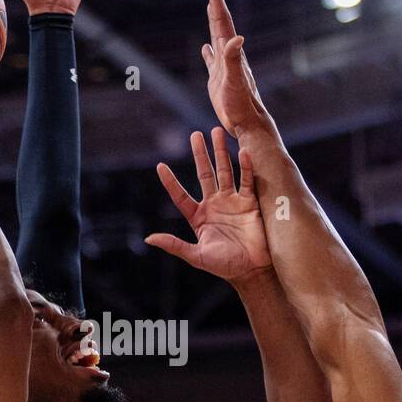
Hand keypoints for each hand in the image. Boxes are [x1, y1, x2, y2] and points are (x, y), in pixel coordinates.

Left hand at [147, 128, 270, 282]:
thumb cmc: (224, 266)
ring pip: (225, 171)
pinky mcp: (250, 203)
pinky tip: (242, 151)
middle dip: (200, 154)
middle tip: (195, 135)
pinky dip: (245, 167)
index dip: (170, 182)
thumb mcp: (196, 256)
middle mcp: (214, 205)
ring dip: (221, 152)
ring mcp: (232, 201)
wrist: (252, 270)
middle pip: (205, 174)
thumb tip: (149, 238)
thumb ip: (174, 245)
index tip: (160, 166)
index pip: (180, 195)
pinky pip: (247, 181)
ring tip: (217, 131)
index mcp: (198, 217)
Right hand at [202, 0, 267, 135]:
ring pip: (217, 39)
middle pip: (220, 25)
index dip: (217, 2)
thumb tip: (237, 38)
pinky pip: (212, 61)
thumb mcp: (235, 81)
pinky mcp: (219, 81)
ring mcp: (223, 68)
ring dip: (214, 23)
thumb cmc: (241, 105)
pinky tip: (205, 48)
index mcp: (231, 53)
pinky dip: (208, 52)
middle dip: (216, 4)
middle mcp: (229, 56)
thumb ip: (234, 59)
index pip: (222, 22)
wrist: (247, 122)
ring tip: (211, 8)